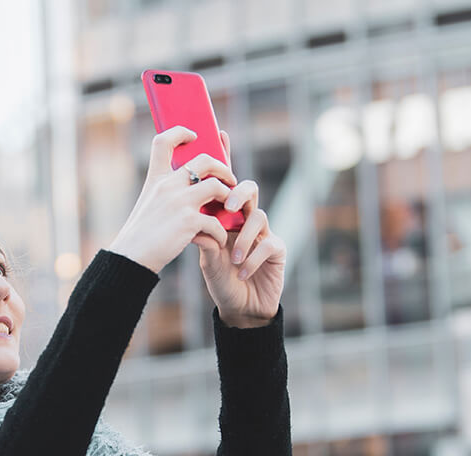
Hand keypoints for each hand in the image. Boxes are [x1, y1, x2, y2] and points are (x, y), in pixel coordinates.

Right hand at [107, 126, 235, 274]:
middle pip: (204, 160)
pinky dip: (220, 233)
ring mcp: (179, 202)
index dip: (180, 132)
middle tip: (229, 179)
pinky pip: (216, 221)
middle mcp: (167, 186)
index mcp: (155, 180)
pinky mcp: (188, 221)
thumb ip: (164, 194)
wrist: (131, 258)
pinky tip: (218, 240)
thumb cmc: (140, 236)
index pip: (163, 141)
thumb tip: (187, 190)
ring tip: (230, 209)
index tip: (193, 135)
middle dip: (223, 167)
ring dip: (228, 197)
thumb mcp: (147, 205)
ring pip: (216, 186)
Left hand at [192, 130, 286, 326]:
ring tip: (232, 258)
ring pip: (259, 216)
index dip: (225, 157)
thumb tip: (194, 217)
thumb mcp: (205, 255)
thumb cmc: (221, 278)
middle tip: (229, 207)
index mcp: (227, 216)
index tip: (219, 133)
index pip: (226, 183)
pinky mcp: (277, 250)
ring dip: (244, 239)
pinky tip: (240, 271)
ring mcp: (264, 232)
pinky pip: (267, 244)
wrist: (239, 307)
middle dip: (239, 193)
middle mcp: (246, 219)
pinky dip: (252, 258)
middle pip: (249, 189)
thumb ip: (203, 234)